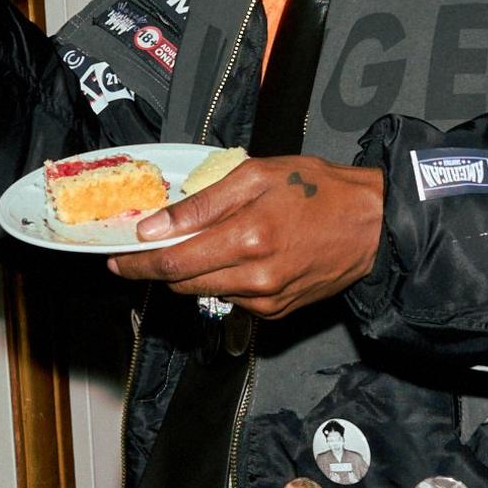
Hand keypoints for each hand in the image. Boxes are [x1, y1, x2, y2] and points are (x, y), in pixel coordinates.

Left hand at [108, 157, 383, 319]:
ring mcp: (266, 299)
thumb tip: (155, 226)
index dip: (137, 263)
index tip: (116, 260)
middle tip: (146, 248)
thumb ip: (202, 203)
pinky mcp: (277, 311)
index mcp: (248, 238)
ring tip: (204, 241)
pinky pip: (231, 298)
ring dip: (192, 271)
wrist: (371, 225)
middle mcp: (255, 277)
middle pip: (182, 282)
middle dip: (158, 267)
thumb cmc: (319, 190)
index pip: (172, 261)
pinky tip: (237, 256)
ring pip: (204, 291)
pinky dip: (222, 279)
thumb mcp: (257, 176)